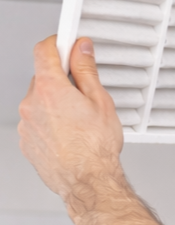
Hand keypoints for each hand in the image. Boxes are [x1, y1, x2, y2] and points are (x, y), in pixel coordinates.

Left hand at [18, 36, 123, 206]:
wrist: (88, 182)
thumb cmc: (95, 148)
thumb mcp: (99, 100)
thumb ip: (86, 70)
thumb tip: (81, 50)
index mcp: (50, 89)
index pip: (44, 51)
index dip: (57, 43)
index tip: (66, 43)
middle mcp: (31, 104)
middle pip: (42, 77)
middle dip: (61, 79)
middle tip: (83, 91)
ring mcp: (26, 125)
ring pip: (39, 102)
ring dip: (55, 104)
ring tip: (78, 120)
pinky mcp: (26, 142)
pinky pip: (36, 122)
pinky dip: (49, 123)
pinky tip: (69, 134)